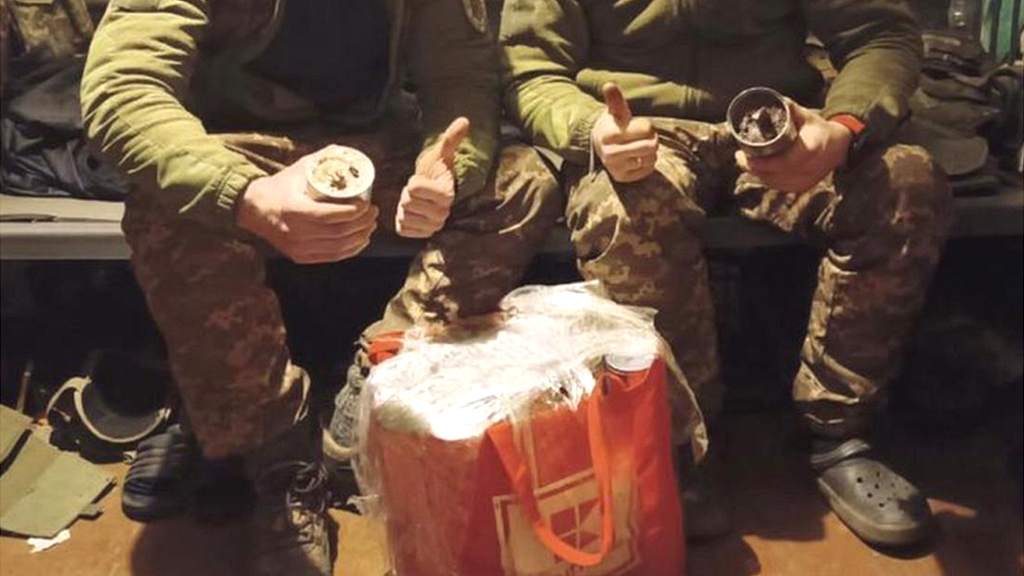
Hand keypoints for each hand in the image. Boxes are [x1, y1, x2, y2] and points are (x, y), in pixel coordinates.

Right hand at [236, 150, 378, 263]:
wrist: (253, 209)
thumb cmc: (278, 187)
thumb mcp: (298, 170)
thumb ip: (322, 160)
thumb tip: (346, 153)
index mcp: (293, 209)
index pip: (330, 215)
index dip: (353, 212)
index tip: (367, 204)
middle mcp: (295, 232)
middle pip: (338, 232)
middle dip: (362, 223)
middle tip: (373, 212)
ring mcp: (297, 247)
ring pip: (338, 248)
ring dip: (360, 237)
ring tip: (370, 225)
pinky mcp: (300, 257)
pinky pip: (331, 257)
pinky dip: (350, 250)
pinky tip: (361, 240)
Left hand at [395, 117, 469, 237]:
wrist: (434, 190)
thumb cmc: (436, 171)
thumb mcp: (442, 153)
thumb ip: (451, 138)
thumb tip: (464, 120)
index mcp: (446, 195)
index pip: (414, 188)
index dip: (414, 182)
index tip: (424, 181)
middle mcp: (442, 215)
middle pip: (407, 202)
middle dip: (409, 195)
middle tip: (419, 192)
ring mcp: (431, 227)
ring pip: (403, 215)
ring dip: (405, 208)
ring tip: (417, 203)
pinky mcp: (420, 235)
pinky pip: (401, 228)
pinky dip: (402, 220)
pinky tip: (412, 214)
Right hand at [591, 83, 658, 182]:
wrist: (600, 146)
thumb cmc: (613, 125)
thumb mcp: (614, 111)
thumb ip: (614, 99)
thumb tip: (609, 85)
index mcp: (610, 134)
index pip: (646, 128)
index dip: (647, 125)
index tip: (637, 125)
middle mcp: (610, 153)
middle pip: (650, 145)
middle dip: (652, 139)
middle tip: (644, 137)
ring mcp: (616, 167)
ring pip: (651, 158)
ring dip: (651, 151)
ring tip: (641, 146)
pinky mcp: (622, 178)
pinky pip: (648, 169)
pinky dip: (648, 163)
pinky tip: (639, 157)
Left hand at [735, 100, 852, 193]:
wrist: (840, 147)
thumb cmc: (820, 129)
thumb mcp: (807, 116)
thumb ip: (790, 109)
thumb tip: (772, 99)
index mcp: (812, 149)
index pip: (784, 162)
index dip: (762, 163)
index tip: (745, 155)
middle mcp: (809, 169)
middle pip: (774, 174)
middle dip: (753, 167)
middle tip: (739, 156)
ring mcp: (806, 180)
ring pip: (774, 182)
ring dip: (757, 173)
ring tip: (744, 161)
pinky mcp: (802, 187)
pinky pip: (779, 186)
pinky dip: (766, 179)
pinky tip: (757, 171)